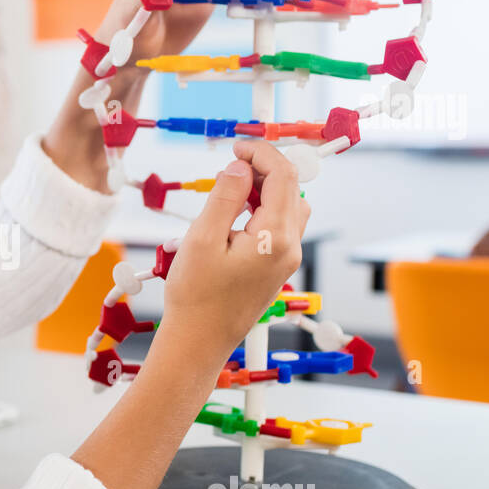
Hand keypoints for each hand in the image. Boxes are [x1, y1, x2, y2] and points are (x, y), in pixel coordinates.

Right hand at [161, 140, 309, 346]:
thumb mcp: (202, 239)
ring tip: (230, 194)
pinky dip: (261, 210)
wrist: (199, 341)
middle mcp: (290, 248)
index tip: (235, 148)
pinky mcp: (276, 268)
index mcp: (277, 237)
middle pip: (291, 189)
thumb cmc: (196, 297)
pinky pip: (279, 226)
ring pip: (288, 207)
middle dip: (263, 170)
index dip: (261, 153)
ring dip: (264, 190)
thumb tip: (240, 168)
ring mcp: (286, 260)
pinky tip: (233, 218)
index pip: (283, 176)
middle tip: (228, 170)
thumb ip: (224, 197)